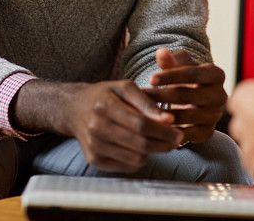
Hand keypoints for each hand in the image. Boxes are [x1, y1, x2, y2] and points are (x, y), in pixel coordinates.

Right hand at [13, 79, 182, 172]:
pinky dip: (140, 159)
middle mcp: (97, 127)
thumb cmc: (105, 94)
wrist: (75, 109)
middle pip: (139, 142)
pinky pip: (126, 166)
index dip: (162, 129)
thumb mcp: (124, 87)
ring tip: (163, 143)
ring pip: (135, 158)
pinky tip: (144, 147)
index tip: (178, 130)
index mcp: (105, 105)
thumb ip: (146, 100)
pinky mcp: (94, 160)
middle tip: (177, 140)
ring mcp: (94, 146)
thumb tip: (168, 118)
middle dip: (163, 143)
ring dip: (154, 152)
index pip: (140, 123)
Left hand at [146, 48, 226, 143]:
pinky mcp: (208, 132)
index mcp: (216, 74)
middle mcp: (220, 95)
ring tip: (144, 112)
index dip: (171, 76)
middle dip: (162, 96)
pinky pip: (189, 134)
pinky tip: (155, 127)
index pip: (193, 74)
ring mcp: (215, 115)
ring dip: (163, 115)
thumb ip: (170, 60)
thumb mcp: (178, 66)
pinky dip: (171, 131)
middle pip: (188, 96)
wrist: (193, 100)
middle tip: (142, 97)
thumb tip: (161, 52)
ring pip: (186, 116)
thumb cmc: (184, 78)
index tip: (150, 79)